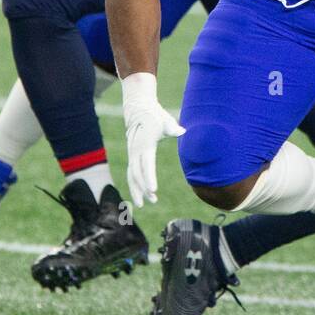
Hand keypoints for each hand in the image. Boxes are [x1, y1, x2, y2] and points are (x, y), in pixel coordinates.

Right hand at [120, 73, 184, 207]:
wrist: (139, 110)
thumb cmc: (156, 116)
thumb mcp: (165, 120)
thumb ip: (172, 128)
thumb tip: (182, 131)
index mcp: (145, 144)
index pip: (146, 164)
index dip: (149, 178)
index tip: (153, 189)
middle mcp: (136, 151)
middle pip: (137, 174)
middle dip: (143, 188)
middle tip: (153, 200)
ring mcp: (132, 154)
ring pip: (132, 176)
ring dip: (137, 190)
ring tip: (145, 204)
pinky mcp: (132, 157)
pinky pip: (131, 173)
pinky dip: (135, 185)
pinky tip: (141, 196)